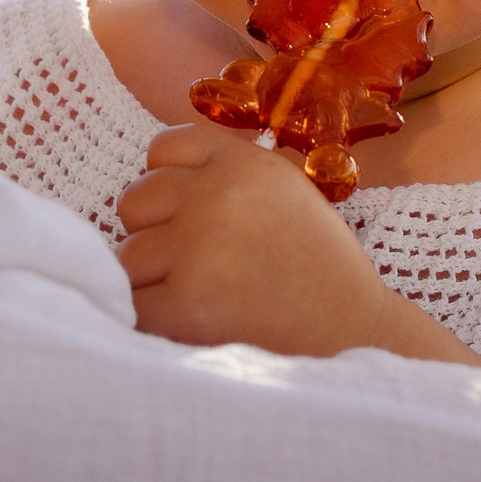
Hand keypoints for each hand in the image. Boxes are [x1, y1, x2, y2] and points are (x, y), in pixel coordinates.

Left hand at [116, 123, 480, 369]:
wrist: (352, 332)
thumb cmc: (313, 261)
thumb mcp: (281, 189)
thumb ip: (223, 173)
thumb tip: (152, 181)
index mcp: (243, 163)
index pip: (162, 149)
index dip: (169, 182)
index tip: (193, 212)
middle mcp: (217, 198)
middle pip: (135, 201)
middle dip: (155, 231)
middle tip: (197, 260)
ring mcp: (199, 251)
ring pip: (128, 256)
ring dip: (152, 278)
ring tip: (199, 292)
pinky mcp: (187, 306)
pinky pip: (132, 304)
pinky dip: (151, 317)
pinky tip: (188, 320)